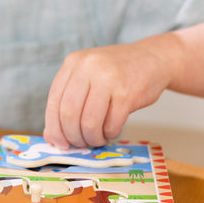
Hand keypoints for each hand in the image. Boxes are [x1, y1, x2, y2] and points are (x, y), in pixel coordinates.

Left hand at [43, 41, 173, 148]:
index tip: (58, 143)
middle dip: (72, 136)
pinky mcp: (127, 94)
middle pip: (69, 113)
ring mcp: (108, 79)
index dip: (54, 127)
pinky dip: (109, 134)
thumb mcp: (87, 75)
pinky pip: (111, 124)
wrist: (152, 58)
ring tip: (97, 138)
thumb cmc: (116, 71)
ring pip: (89, 122)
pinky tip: (111, 131)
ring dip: (91, 138)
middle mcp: (88, 68)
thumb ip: (69, 100)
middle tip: (79, 143)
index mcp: (73, 63)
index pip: (54, 101)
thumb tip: (52, 136)